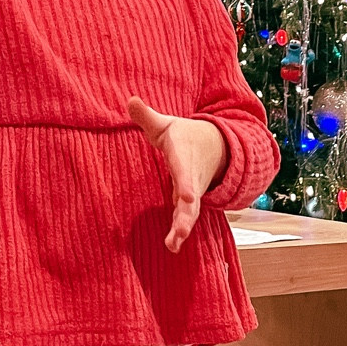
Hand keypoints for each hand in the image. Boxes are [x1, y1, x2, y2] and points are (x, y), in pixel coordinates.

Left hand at [127, 98, 228, 252]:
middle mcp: (191, 178)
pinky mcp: (190, 203)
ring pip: (190, 213)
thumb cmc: (184, 136)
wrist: (216, 148)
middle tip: (180, 231)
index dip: (186, 184)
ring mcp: (193, 192)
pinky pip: (186, 218)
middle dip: (186, 216)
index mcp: (184, 158)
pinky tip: (171, 246)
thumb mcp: (166, 124)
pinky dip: (180, 231)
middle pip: (191, 200)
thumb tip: (129, 100)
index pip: (184, 171)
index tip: (187, 195)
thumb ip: (147, 116)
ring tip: (173, 244)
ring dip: (182, 228)